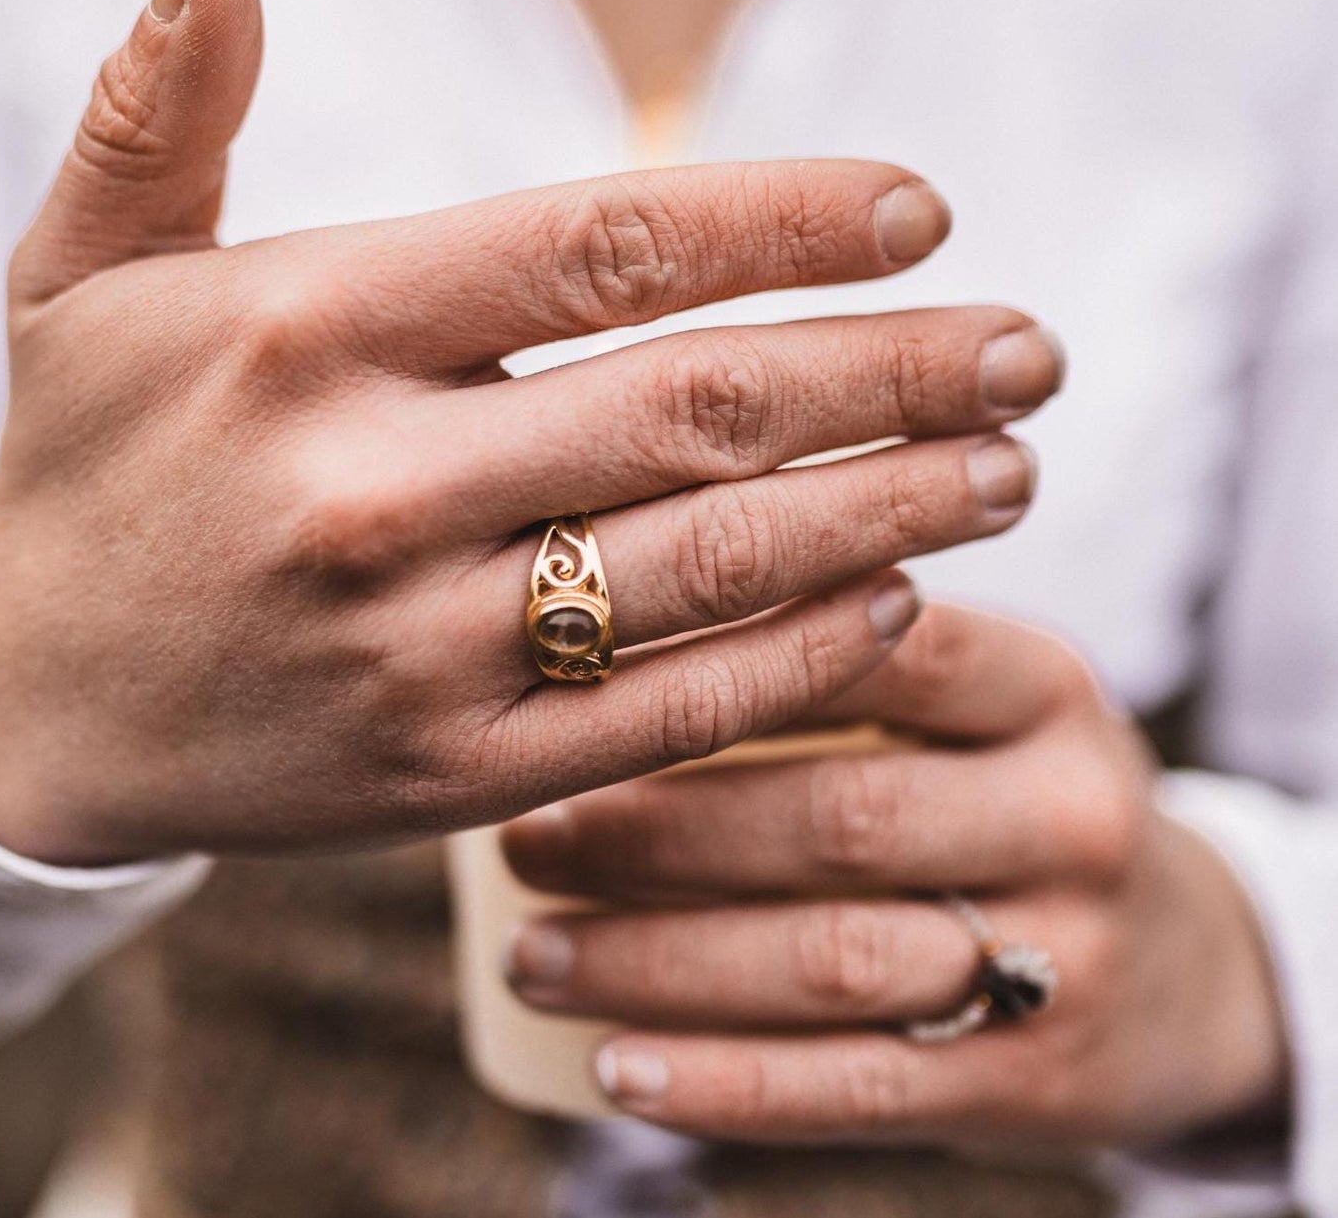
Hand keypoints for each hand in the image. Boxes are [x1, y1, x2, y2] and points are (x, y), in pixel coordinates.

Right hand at [0, 0, 1063, 864]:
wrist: (31, 704)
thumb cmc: (96, 464)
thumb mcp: (83, 275)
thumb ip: (161, 110)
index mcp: (308, 328)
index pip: (597, 245)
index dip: (781, 220)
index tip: (920, 212)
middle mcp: (373, 485)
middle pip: (698, 407)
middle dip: (896, 372)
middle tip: (1031, 354)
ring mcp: (417, 646)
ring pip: (707, 563)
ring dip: (888, 509)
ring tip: (1008, 468)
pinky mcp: (450, 776)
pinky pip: (662, 712)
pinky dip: (797, 657)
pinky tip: (897, 602)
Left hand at [502, 604, 1287, 1148]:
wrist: (1183, 968)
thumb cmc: (1007, 797)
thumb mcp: (983, 706)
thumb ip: (850, 656)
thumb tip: (614, 619)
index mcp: (1046, 687)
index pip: (887, 644)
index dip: (732, 652)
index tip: (580, 674)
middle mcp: (1069, 810)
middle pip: (834, 815)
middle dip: (655, 833)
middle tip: (525, 839)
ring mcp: (1065, 954)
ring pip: (829, 961)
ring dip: (657, 966)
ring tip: (531, 957)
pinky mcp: (1036, 1083)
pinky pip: (856, 1089)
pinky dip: (721, 1086)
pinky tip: (613, 1073)